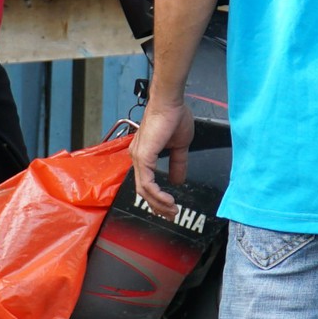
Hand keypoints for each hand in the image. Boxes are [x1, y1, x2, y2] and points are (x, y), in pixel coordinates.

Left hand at [130, 96, 192, 216]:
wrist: (170, 103)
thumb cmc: (173, 117)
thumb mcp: (179, 146)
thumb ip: (177, 164)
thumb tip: (178, 181)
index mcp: (144, 154)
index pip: (146, 183)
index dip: (156, 198)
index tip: (169, 207)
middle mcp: (137, 157)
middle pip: (143, 190)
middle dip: (158, 206)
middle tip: (171, 215)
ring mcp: (138, 158)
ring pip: (144, 190)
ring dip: (159, 203)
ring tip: (172, 210)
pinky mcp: (143, 157)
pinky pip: (147, 183)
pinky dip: (157, 195)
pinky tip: (168, 200)